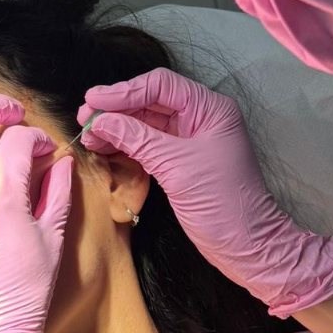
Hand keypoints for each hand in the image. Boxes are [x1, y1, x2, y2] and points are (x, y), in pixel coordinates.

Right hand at [79, 68, 332, 315]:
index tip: (93, 99)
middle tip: (84, 117)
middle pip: (150, 101)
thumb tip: (100, 120)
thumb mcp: (177, 167)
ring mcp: (190, 139)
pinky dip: (126, 143)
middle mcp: (200, 117)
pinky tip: (104, 146)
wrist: (248, 247)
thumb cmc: (222, 204)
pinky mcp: (181, 161)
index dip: (124, 91)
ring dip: (117, 126)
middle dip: (116, 108)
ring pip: (146, 122)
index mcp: (210, 108)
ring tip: (88, 134)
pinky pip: (148, 143)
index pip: (160, 85)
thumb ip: (138, 139)